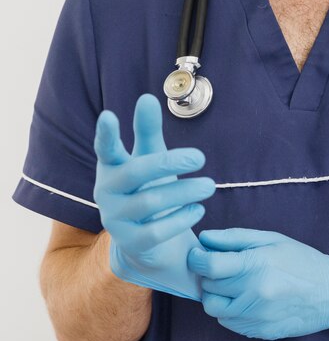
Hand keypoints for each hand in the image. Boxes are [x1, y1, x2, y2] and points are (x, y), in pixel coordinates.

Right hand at [93, 93, 215, 300]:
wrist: (147, 240)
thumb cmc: (149, 187)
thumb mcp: (150, 157)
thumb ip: (148, 130)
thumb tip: (147, 97)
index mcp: (111, 168)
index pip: (106, 149)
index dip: (107, 134)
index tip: (109, 115)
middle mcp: (107, 192)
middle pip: (137, 173)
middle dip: (170, 163)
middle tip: (201, 157)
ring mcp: (115, 220)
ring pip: (150, 202)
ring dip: (185, 192)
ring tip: (209, 186)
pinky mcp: (131, 244)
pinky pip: (157, 231)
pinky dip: (181, 219)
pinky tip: (198, 210)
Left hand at [186, 228, 328, 339]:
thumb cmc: (302, 261)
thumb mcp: (272, 240)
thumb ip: (235, 238)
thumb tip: (204, 238)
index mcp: (256, 266)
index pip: (208, 265)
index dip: (196, 259)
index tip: (198, 255)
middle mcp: (253, 294)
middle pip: (207, 287)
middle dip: (209, 276)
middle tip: (224, 267)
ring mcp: (255, 316)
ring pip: (213, 308)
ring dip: (217, 295)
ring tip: (234, 285)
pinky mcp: (258, 332)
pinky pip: (227, 322)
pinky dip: (230, 310)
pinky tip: (245, 299)